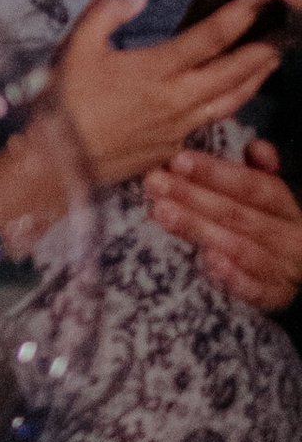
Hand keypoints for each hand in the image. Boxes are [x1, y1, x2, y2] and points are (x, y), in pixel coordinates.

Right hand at [45, 0, 283, 191]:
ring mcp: (179, 127)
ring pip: (230, 101)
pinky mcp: (173, 147)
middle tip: (284, 30)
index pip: (211, 37)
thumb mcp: (77, 46)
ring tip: (270, 62)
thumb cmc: (65, 100)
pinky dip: (228, 104)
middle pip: (234, 72)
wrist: (58, 159)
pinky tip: (229, 97)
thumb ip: (107, 13)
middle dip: (262, 49)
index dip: (242, 13)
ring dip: (255, 79)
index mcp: (155, 70)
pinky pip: (209, 123)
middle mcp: (177, 100)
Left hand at [145, 133, 301, 309]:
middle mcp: (287, 234)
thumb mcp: (270, 195)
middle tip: (154, 183)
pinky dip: (233, 276)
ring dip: (201, 229)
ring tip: (164, 213)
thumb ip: (260, 170)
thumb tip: (257, 147)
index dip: (216, 172)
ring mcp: (283, 267)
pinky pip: (255, 288)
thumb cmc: (271, 225)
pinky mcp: (275, 295)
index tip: (177, 160)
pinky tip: (209, 262)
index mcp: (284, 205)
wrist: (299, 273)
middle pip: (239, 214)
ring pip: (241, 247)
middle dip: (193, 197)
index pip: (252, 185)